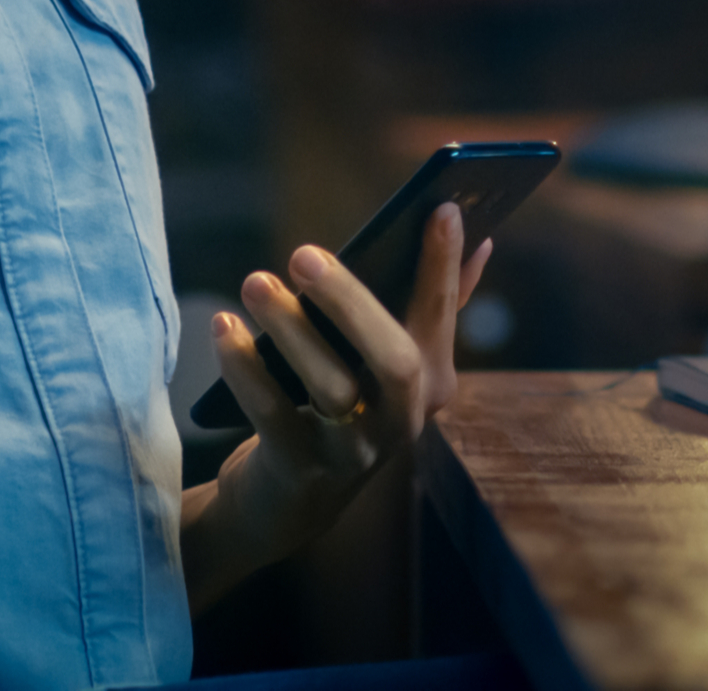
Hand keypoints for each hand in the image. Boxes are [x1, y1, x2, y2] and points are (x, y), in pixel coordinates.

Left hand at [180, 205, 494, 606]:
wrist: (291, 500)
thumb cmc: (347, 408)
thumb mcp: (389, 362)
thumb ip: (435, 306)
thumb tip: (482, 241)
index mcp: (431, 383)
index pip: (442, 316)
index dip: (443, 265)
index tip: (440, 206)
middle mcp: (403, 420)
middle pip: (395, 360)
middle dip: (352, 302)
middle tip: (302, 253)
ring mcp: (354, 451)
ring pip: (331, 388)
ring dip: (290, 329)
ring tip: (254, 283)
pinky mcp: (300, 469)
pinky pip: (272, 415)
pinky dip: (245, 368)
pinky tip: (225, 327)